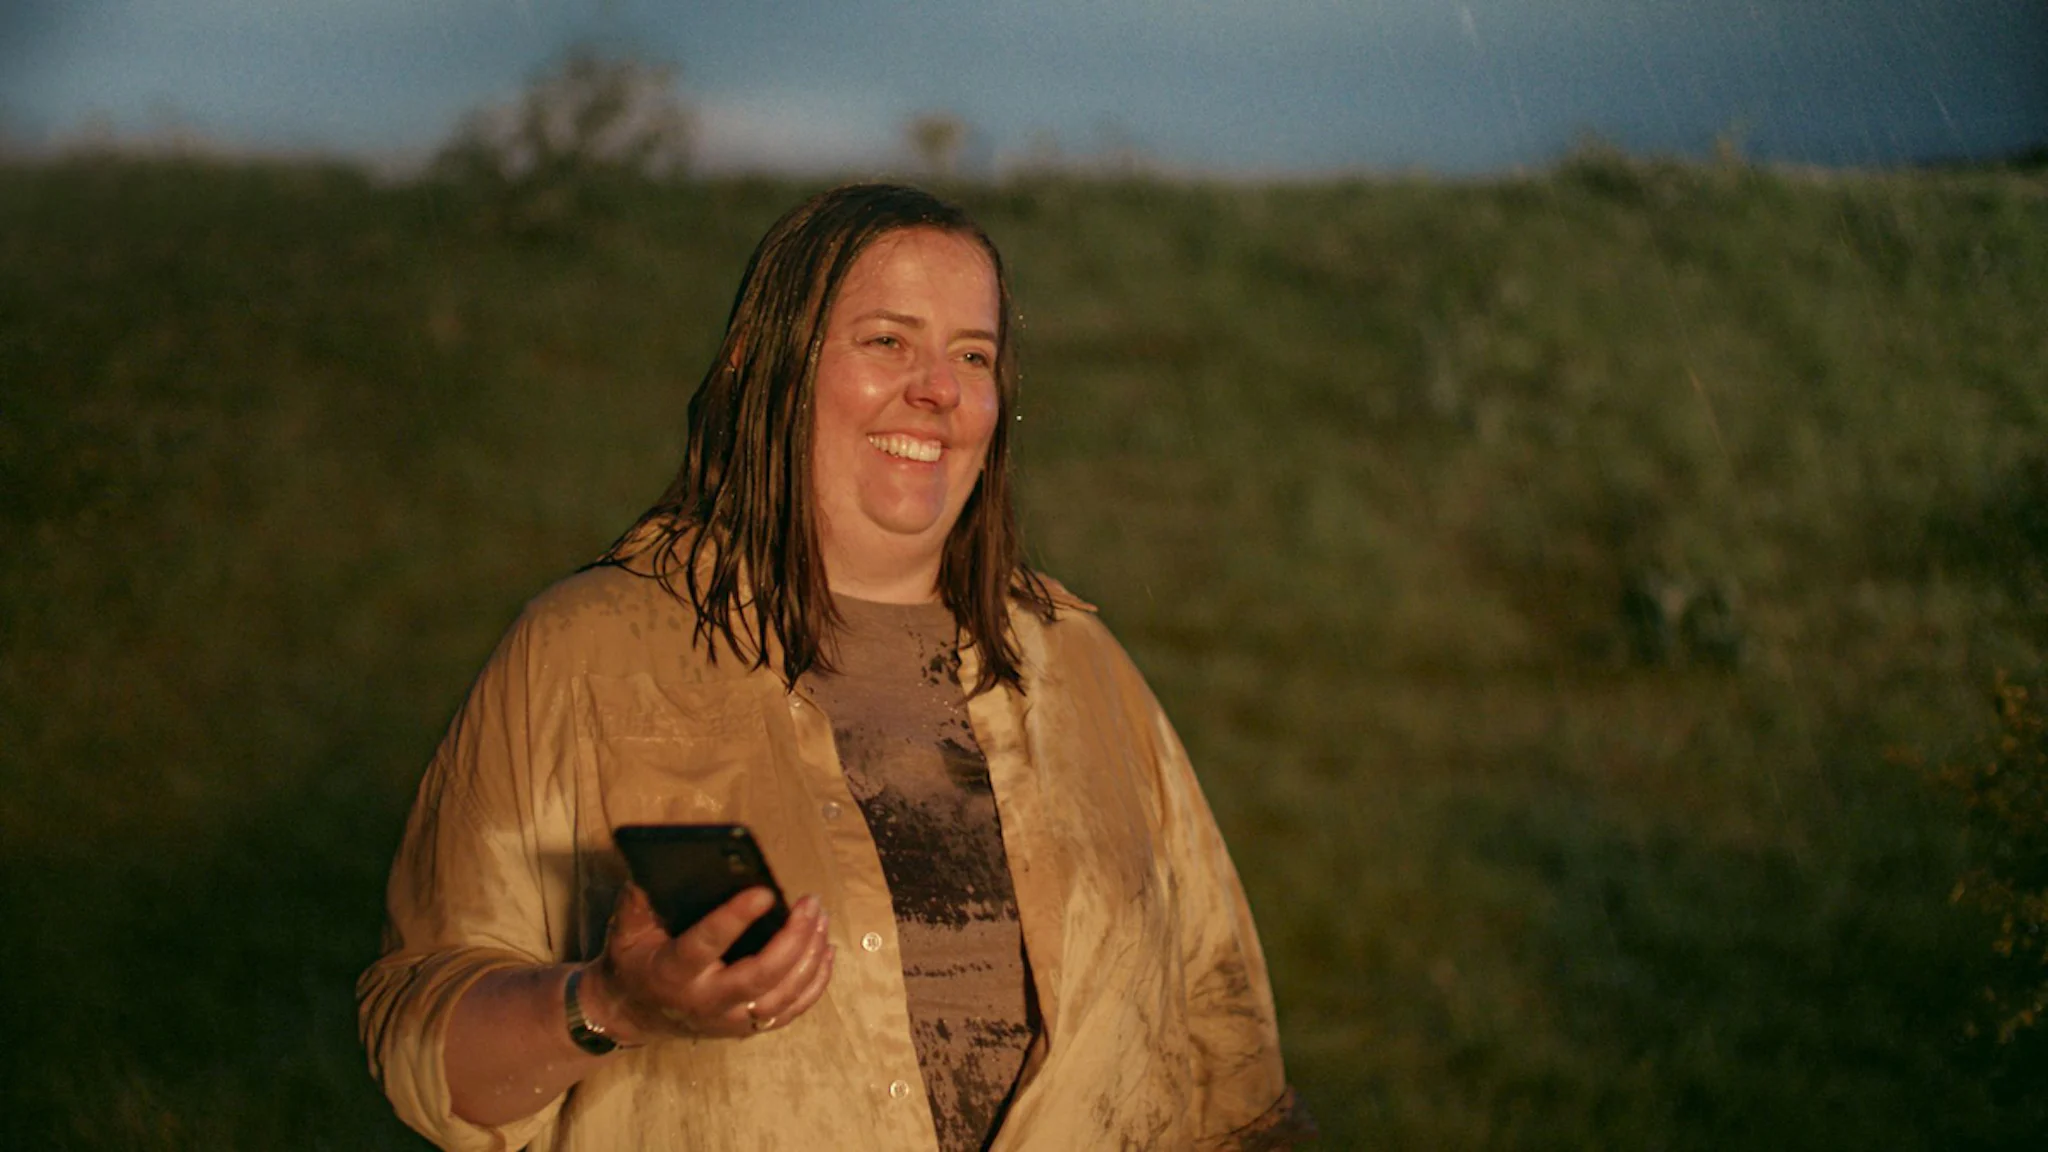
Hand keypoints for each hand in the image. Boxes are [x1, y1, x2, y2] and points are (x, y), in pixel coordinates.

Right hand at [583, 884, 834, 1042]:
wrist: (632, 1014)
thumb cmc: (634, 962)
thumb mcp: (625, 929)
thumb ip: (639, 900)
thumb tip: (656, 866)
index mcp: (673, 972)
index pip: (708, 944)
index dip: (736, 918)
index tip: (765, 891)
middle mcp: (705, 1001)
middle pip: (760, 976)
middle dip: (793, 939)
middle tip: (811, 904)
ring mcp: (729, 1020)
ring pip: (783, 996)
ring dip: (810, 957)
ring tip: (821, 919)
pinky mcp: (747, 1028)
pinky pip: (791, 1011)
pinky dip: (815, 984)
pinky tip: (826, 952)